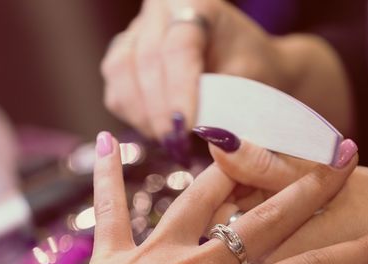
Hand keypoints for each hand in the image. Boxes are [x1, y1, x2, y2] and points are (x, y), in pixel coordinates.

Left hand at [32, 131, 367, 263]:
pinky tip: (103, 142)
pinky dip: (108, 177)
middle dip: (310, 191)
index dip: (358, 254)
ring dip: (227, 169)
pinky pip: (113, 208)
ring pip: (200, 198)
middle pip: (268, 220)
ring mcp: (157, 254)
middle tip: (340, 161)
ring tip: (242, 141)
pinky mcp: (117, 252)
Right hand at [101, 0, 353, 140]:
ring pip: (119, 71)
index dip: (179, 90)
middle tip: (176, 145)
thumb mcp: (249, 78)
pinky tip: (156, 129)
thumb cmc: (252, 66)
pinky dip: (131, 114)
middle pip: (143, 59)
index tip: (187, 127)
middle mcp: (161, 11)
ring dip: (141, 114)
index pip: (178, 47)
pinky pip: (115, 87)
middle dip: (158, 110)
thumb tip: (204, 133)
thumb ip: (225, 100)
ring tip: (169, 140)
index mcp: (198, 4)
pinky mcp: (124, 55)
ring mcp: (137, 31)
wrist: (246, 60)